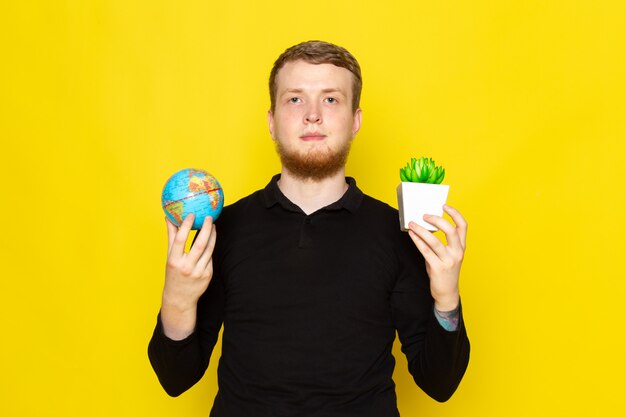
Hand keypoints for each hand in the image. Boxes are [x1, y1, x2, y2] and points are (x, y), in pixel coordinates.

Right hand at [161, 214, 216, 338]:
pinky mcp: (207, 275)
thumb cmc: (173, 273)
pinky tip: (211, 241)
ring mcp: (198, 272)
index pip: (180, 240)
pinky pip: (210, 258)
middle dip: (206, 229)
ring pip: (209, 250)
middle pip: (200, 244)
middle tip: (209, 218)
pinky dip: (210, 248)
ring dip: (212, 236)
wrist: (180, 298)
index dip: (186, 226)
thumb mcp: (169, 257)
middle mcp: (186, 267)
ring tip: (213, 226)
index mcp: (174, 261)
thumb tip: (169, 218)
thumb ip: (171, 237)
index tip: (192, 214)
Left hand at [408, 205, 466, 310]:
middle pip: (450, 231)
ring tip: (412, 224)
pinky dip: (417, 241)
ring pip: (434, 241)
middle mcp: (457, 252)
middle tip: (425, 215)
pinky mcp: (438, 268)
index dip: (455, 214)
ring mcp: (448, 261)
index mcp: (461, 247)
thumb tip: (425, 226)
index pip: (463, 226)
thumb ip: (441, 242)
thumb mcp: (448, 255)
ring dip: (421, 230)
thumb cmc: (445, 270)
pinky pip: (425, 251)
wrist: (447, 292)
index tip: (444, 206)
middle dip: (437, 220)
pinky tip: (412, 234)